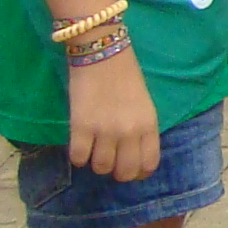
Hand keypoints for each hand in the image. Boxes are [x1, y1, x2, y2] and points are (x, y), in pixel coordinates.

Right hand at [66, 43, 161, 180]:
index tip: (130, 169)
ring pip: (101, 168)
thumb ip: (142, 130)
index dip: (139, 173)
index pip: (148, 164)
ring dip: (96, 163)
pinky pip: (78, 158)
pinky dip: (78, 157)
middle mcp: (130, 132)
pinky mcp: (81, 126)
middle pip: (125, 172)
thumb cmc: (127, 78)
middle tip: (110, 163)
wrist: (103, 54)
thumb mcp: (145, 105)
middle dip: (117, 172)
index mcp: (149, 125)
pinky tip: (80, 146)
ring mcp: (105, 130)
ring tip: (94, 151)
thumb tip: (133, 155)